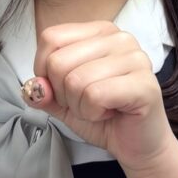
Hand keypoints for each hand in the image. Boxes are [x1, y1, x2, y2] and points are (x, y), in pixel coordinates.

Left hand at [25, 21, 177, 176]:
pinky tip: (110, 112)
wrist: (137, 145)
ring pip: (76, 80)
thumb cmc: (104, 116)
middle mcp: (119, 38)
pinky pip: (95, 95)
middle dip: (64, 94)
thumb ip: (43, 90)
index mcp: (99, 32)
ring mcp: (135, 58)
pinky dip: (93, 113)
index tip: (65, 87)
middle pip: (59, 61)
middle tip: (87, 102)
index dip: (45, 70)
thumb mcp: (62, 100)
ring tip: (100, 108)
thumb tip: (33, 87)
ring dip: (80, 106)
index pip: (50, 38)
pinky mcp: (144, 83)